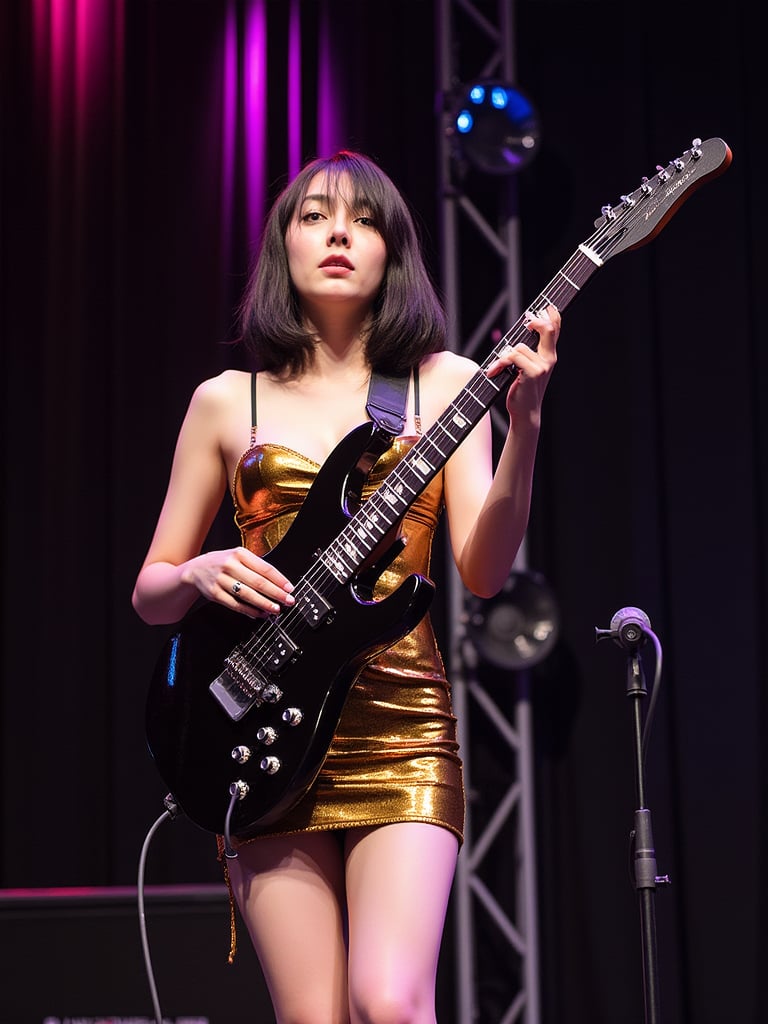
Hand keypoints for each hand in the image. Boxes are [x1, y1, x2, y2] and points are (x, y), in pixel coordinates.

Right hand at [183, 546, 294, 617]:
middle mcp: (230, 565)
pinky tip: (259, 614)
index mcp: (239, 553)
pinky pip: (235, 604)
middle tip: (288, 601)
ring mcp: (221, 580)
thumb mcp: (237, 556)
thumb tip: (278, 583)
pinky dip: (249, 611)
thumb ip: (256, 566)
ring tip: (275, 609)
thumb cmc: (222, 563)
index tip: (290, 588)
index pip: (265, 568)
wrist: (195, 570)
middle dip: (276, 594)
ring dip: (264, 604)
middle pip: (258, 582)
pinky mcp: (215, 593)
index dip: (279, 580)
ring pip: (247, 595)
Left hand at [486, 303, 559, 419]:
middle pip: (547, 329)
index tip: (546, 305)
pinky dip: (500, 364)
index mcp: (549, 356)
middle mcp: (549, 359)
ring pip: (519, 347)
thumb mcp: (526, 370)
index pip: (555, 330)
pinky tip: (493, 372)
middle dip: (536, 321)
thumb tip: (515, 339)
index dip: (552, 316)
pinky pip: (512, 357)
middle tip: (526, 321)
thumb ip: (525, 354)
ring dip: (503, 357)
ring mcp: (543, 366)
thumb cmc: (523, 391)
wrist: (526, 413)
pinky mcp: (533, 373)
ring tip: (496, 369)